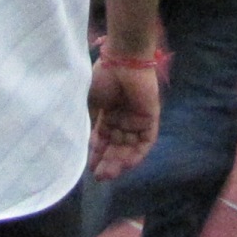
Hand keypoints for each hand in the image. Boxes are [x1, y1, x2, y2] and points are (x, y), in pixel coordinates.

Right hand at [88, 56, 161, 180]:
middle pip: (117, 146)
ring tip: (107, 174)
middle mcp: (123, 118)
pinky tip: (125, 165)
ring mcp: (137, 119)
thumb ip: (90, 122)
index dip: (97, 154)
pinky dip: (136, 154)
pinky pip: (145, 141)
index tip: (89, 168)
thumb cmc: (103, 76)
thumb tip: (85, 144)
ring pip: (129, 146)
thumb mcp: (90, 102)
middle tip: (98, 177)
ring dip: (119, 162)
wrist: (122, 60)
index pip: (103, 139)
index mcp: (108, 112)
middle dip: (108, 162)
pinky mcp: (150, 118)